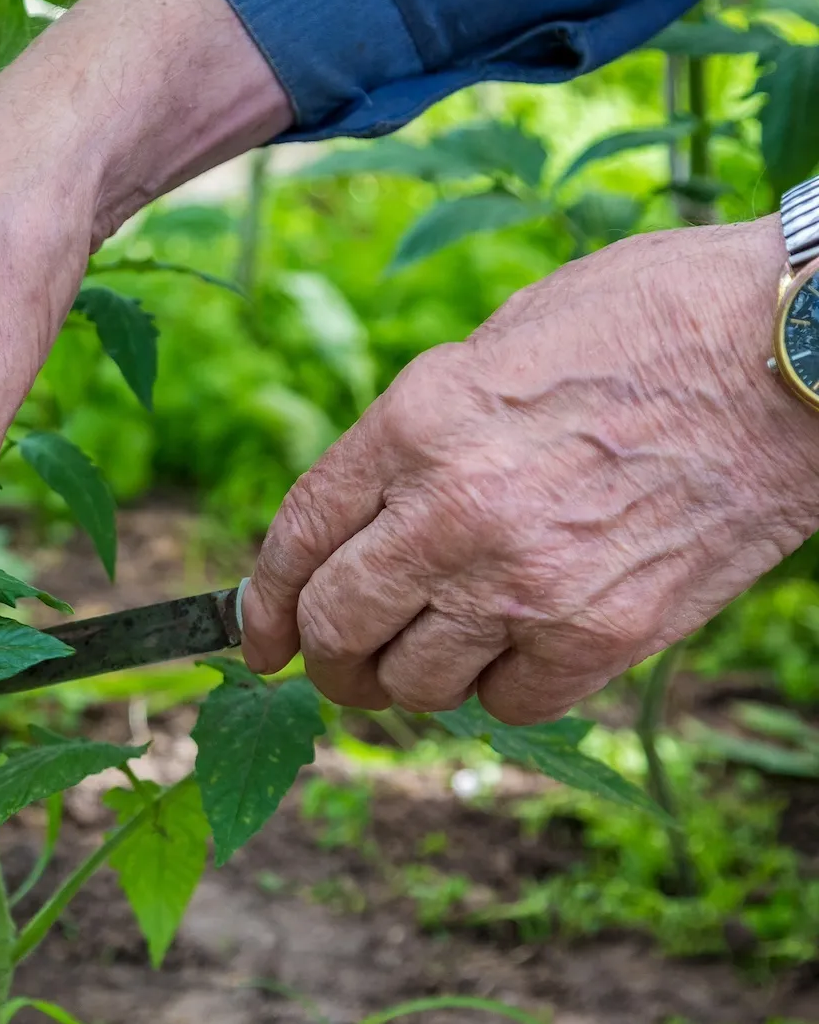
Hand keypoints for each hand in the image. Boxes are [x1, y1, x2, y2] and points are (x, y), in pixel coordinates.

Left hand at [240, 217, 818, 722]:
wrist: (799, 354)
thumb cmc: (655, 319)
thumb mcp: (500, 338)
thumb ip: (421, 428)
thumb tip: (370, 504)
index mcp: (415, 422)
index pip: (296, 538)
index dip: (263, 603)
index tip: (258, 637)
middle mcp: (452, 511)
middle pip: (338, 627)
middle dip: (324, 657)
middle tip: (335, 666)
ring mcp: (525, 582)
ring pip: (411, 684)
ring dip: (405, 683)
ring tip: (425, 663)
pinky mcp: (602, 635)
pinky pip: (507, 704)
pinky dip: (498, 691)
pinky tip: (514, 656)